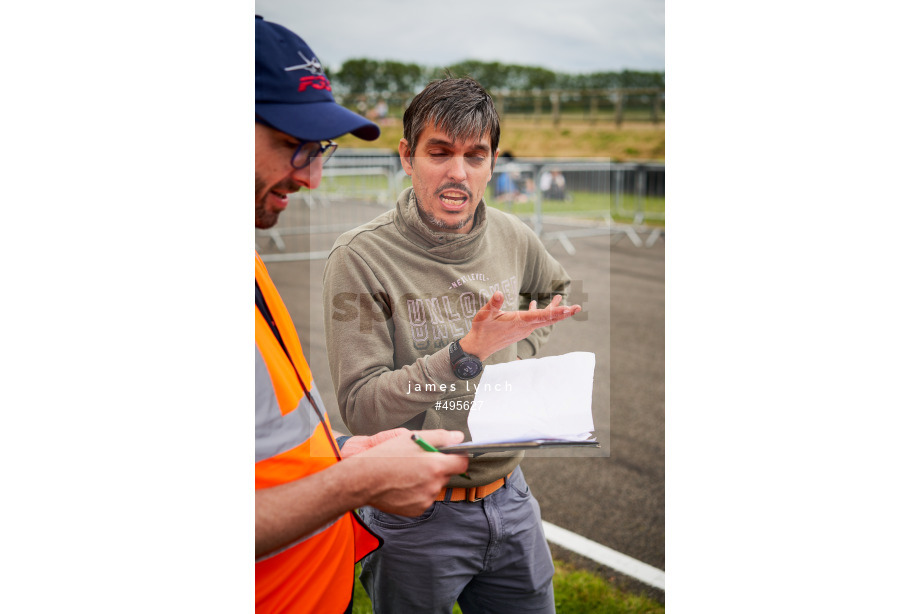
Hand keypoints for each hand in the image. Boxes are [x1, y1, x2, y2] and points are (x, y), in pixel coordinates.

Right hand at [349, 429, 469, 516]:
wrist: (363, 479)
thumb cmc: (386, 456)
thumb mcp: (412, 438)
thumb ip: (440, 437)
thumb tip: (459, 437)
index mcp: (436, 466)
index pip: (462, 463)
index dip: (457, 457)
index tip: (450, 455)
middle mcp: (434, 485)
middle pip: (445, 475)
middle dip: (437, 468)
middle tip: (417, 461)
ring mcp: (426, 499)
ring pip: (434, 487)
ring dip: (427, 480)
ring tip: (406, 473)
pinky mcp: (417, 510)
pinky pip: (424, 499)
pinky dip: (418, 492)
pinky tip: (403, 485)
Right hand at [460, 291, 580, 360]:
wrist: (479, 348)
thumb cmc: (481, 330)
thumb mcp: (484, 315)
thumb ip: (493, 304)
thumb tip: (498, 293)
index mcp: (519, 321)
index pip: (541, 316)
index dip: (556, 312)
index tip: (569, 309)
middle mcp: (525, 327)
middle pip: (549, 319)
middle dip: (563, 313)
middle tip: (578, 307)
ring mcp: (524, 329)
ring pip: (543, 319)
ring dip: (553, 310)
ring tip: (560, 297)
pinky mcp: (520, 330)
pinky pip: (534, 320)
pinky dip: (539, 312)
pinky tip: (535, 303)